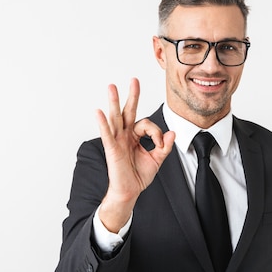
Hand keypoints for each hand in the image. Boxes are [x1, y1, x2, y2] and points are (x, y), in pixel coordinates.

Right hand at [95, 78, 175, 231]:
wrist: (130, 191)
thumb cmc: (139, 176)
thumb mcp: (156, 159)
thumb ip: (165, 146)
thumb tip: (173, 133)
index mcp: (135, 136)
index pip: (146, 125)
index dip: (157, 133)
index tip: (161, 144)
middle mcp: (125, 135)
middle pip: (128, 112)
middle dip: (132, 96)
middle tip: (134, 80)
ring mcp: (117, 141)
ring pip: (116, 118)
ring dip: (114, 102)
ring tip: (112, 87)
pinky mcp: (112, 149)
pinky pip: (107, 134)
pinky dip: (103, 123)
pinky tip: (99, 112)